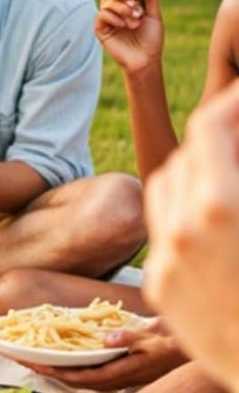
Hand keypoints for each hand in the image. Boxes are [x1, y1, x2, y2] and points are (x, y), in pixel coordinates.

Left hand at [21, 317, 182, 391]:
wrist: (189, 358)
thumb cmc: (172, 346)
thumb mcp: (153, 338)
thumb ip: (130, 338)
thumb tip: (107, 339)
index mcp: (118, 372)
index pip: (79, 375)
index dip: (55, 370)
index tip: (33, 363)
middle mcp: (112, 378)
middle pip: (71, 377)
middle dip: (44, 368)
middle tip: (18, 357)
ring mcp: (113, 377)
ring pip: (77, 376)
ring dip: (53, 368)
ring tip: (29, 358)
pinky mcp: (116, 372)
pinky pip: (86, 372)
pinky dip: (68, 365)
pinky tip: (57, 359)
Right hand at [94, 0, 163, 73]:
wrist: (145, 59)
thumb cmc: (152, 38)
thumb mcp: (154, 15)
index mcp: (129, 1)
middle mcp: (116, 7)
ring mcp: (108, 17)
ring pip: (107, 1)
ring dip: (123, 7)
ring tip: (135, 20)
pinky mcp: (100, 28)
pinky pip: (102, 15)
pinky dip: (114, 17)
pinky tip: (124, 26)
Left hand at [144, 78, 238, 392]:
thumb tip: (234, 135)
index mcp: (220, 208)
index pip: (212, 125)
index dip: (234, 103)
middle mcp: (182, 230)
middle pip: (187, 154)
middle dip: (219, 137)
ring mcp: (166, 260)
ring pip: (166, 190)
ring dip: (199, 172)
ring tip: (234, 174)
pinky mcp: (161, 289)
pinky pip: (165, 231)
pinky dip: (188, 213)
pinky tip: (222, 221)